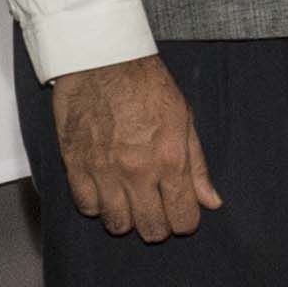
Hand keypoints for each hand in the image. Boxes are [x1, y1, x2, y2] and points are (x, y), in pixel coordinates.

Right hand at [53, 54, 221, 241]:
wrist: (101, 57)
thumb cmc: (146, 83)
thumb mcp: (184, 118)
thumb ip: (196, 165)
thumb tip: (211, 202)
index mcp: (170, 159)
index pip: (183, 218)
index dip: (185, 221)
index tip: (181, 213)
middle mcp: (137, 171)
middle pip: (151, 229)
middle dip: (158, 227)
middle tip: (156, 211)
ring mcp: (104, 171)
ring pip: (116, 224)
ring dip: (126, 218)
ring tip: (129, 202)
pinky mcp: (75, 164)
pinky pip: (86, 206)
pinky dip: (97, 205)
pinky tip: (104, 191)